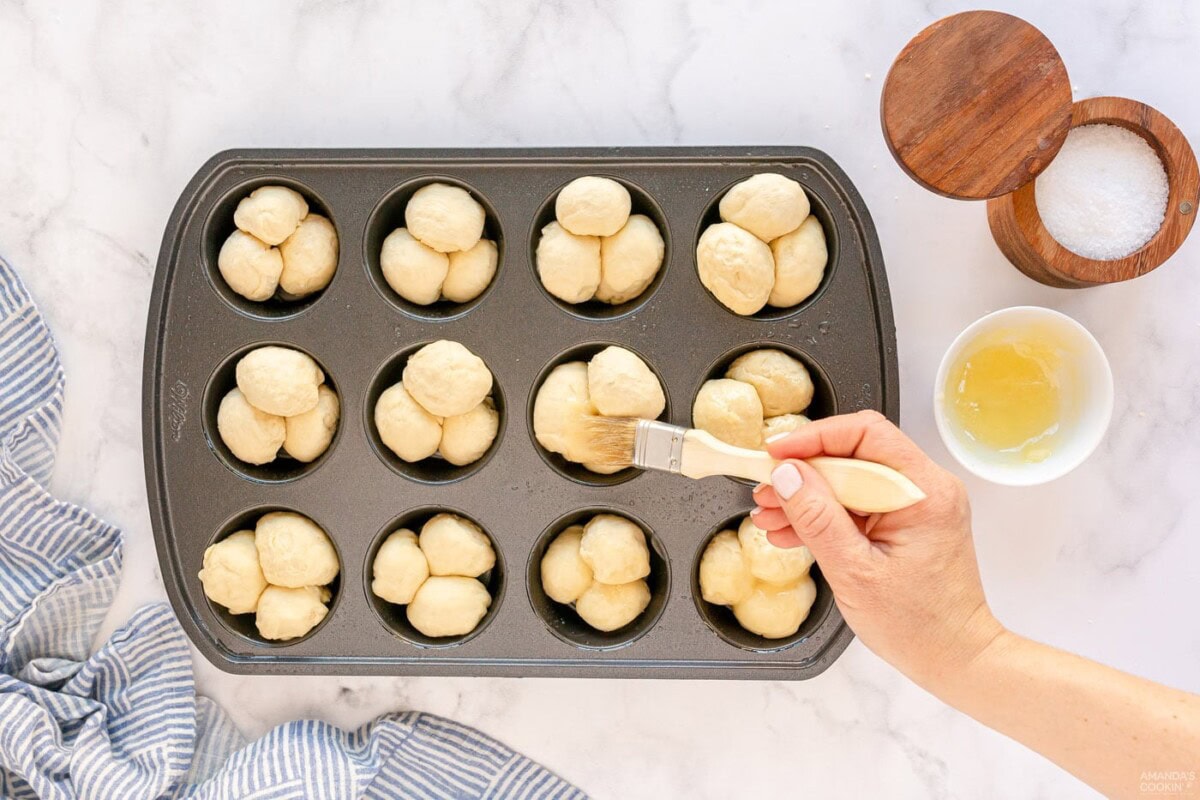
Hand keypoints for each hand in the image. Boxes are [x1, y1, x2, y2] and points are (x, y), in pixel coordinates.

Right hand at [750, 411, 1002, 688]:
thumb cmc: (918, 626)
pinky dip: (825, 515)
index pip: (866, 434)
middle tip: (765, 491)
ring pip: (851, 481)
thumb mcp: (854, 571)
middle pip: (854, 455)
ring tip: (769, 517)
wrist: (955, 660)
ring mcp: (917, 506)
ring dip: (808, 496)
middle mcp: (926, 488)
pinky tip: (791, 531)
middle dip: (804, 473)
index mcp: (924, 492)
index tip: (776, 454)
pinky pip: (858, 505)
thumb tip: (787, 475)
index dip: (815, 437)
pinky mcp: (906, 523)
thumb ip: (817, 518)